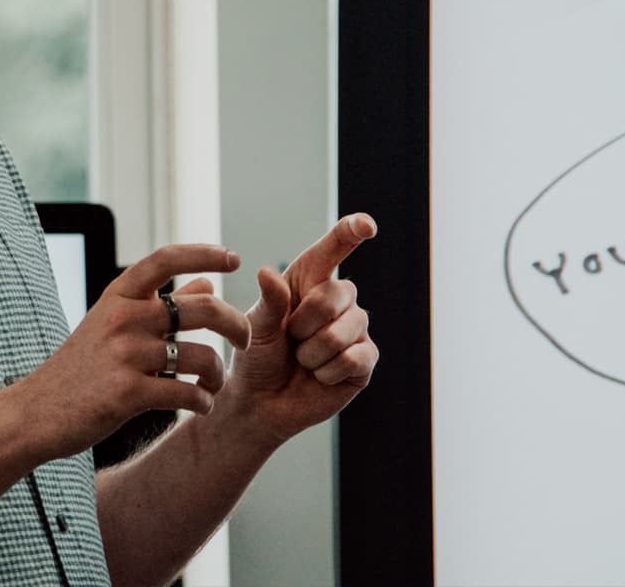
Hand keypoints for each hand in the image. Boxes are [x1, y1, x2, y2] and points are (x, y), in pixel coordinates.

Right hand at [16, 245, 251, 459]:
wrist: (38, 411)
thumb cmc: (82, 365)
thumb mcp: (115, 322)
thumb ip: (162, 301)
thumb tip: (207, 279)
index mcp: (120, 295)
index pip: (167, 258)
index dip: (204, 252)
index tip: (234, 257)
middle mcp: (124, 317)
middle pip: (203, 308)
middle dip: (237, 324)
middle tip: (247, 339)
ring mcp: (125, 355)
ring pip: (201, 356)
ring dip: (218, 374)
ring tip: (214, 385)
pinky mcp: (127, 394)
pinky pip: (186, 393)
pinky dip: (203, 401)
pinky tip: (201, 405)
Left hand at [225, 214, 377, 444]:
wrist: (261, 400)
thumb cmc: (257, 355)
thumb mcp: (257, 325)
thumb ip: (270, 301)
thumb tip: (267, 272)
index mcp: (310, 279)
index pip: (335, 247)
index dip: (352, 231)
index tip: (367, 224)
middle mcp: (339, 299)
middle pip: (337, 294)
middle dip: (305, 323)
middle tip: (291, 339)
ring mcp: (355, 329)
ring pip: (344, 330)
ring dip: (313, 352)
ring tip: (303, 359)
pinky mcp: (365, 361)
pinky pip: (355, 359)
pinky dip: (328, 371)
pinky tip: (319, 375)